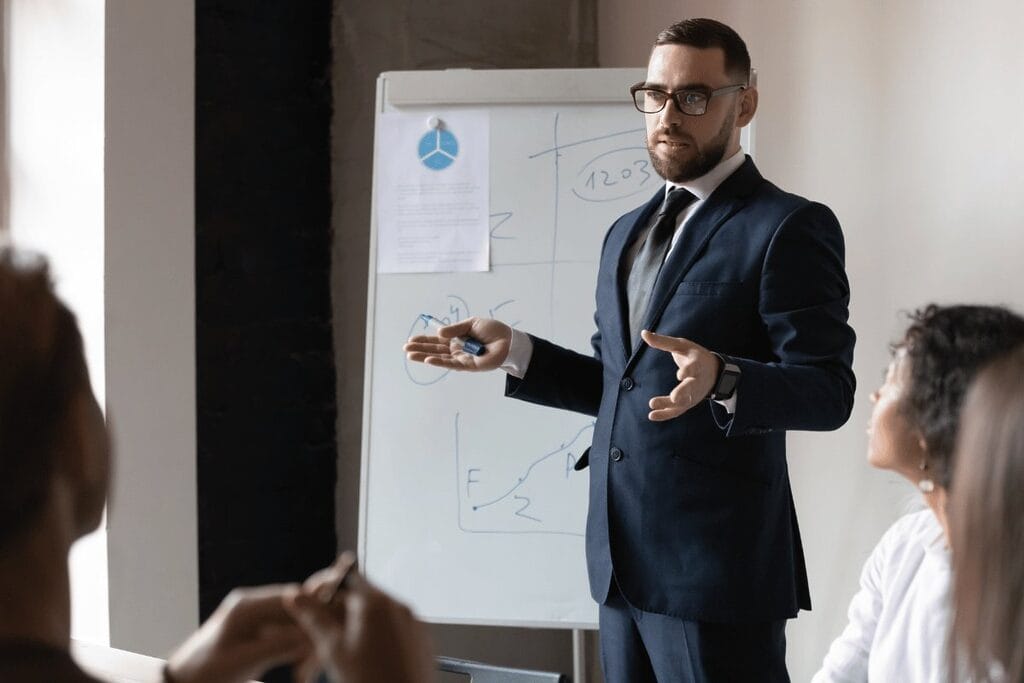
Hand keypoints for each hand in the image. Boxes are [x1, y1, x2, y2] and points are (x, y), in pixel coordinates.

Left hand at [164, 585, 309, 682]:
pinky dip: (294, 647)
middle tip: (320, 654)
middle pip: (296, 608)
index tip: (331, 628)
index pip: (292, 597)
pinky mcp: (256, 630)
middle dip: (310, 629)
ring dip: (304, 641)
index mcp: (246, 606)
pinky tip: (299, 666)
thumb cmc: (206, 673)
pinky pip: (284, 632)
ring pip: (293, 621)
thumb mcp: (244, 661)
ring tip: (307, 667)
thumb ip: (279, 645)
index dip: (315, 610)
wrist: (182, 682)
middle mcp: (252, 605)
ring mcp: (254, 616)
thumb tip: (312, 635)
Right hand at [284, 554, 433, 682]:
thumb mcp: (333, 649)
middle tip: (336, 639)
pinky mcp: (423, 639)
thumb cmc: (368, 681)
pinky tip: (376, 660)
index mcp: (376, 603)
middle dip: (349, 612)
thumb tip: (294, 594)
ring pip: (383, 614)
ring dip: (366, 626)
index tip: (322, 607)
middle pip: (367, 597)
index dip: (332, 591)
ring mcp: (414, 622)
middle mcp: (399, 606)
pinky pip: (399, 628)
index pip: (350, 578)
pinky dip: (385, 637)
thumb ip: (314, 617)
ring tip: (357, 655)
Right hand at [403, 316, 511, 370]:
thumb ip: (455, 329)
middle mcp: (457, 349)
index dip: (424, 340)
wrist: (508, 340)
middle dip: (420, 349)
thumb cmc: (492, 331)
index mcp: (457, 338)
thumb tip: (439, 333)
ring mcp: (462, 358)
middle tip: (405, 349)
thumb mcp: (471, 324)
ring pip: (440, 358)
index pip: (437, 340)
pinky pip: (451, 364)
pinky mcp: (468, 366)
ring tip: (410, 355)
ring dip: (424, 357)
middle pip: (435, 350)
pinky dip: (439, 362)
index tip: (411, 340)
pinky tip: (428, 360)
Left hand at [640, 330, 721, 421]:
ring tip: (652, 404)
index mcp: (697, 363)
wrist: (714, 371)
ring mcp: (694, 393)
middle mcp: (697, 380)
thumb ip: (662, 342)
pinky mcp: (689, 402)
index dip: (688, 371)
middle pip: (692, 387)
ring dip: (669, 404)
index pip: (694, 367)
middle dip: (683, 392)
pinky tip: (652, 415)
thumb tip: (643, 333)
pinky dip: (666, 414)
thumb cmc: (693, 355)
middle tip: (674, 398)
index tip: (681, 375)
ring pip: (683, 401)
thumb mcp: (681, 345)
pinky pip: (678, 410)